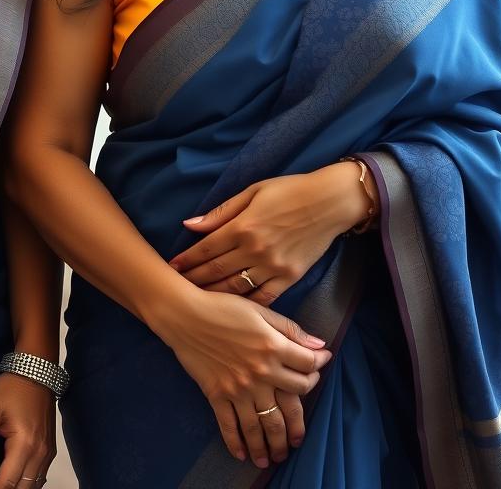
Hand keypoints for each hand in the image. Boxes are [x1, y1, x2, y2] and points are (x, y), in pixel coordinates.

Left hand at [0, 372, 55, 487]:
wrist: (37, 368)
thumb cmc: (13, 386)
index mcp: (25, 445)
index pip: (5, 484)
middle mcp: (40, 454)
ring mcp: (47, 452)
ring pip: (32, 487)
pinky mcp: (49, 449)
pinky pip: (39, 477)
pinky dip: (23, 483)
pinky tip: (9, 477)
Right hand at [149, 284, 330, 468]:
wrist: (184, 315)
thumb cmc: (222, 308)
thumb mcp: (260, 311)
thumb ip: (290, 330)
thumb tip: (320, 346)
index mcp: (273, 349)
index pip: (307, 368)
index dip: (318, 367)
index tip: (319, 369)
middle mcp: (260, 374)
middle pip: (292, 406)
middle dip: (299, 426)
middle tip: (298, 439)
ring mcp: (238, 389)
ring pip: (263, 426)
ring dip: (273, 445)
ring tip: (277, 456)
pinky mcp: (217, 395)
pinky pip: (229, 426)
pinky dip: (236, 443)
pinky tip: (243, 454)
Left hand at [169, 164, 370, 305]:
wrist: (330, 202)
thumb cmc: (289, 191)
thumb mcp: (252, 192)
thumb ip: (220, 212)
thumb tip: (189, 224)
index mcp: (242, 226)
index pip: (206, 248)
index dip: (186, 260)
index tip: (171, 268)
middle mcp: (255, 249)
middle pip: (216, 271)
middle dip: (193, 280)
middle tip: (175, 289)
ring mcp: (273, 266)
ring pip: (235, 288)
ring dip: (213, 295)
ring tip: (196, 301)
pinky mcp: (290, 277)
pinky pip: (263, 298)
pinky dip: (245, 305)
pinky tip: (232, 310)